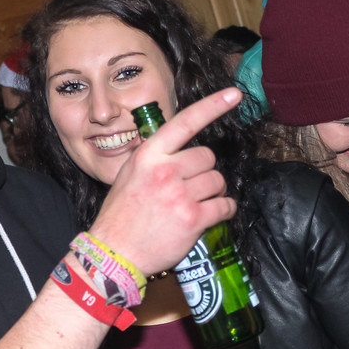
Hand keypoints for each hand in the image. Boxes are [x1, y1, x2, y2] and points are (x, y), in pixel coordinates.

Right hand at [89, 88, 241, 275]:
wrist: (113, 253)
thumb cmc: (121, 215)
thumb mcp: (130, 174)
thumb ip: (154, 158)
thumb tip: (178, 149)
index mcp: (148, 155)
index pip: (186, 122)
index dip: (213, 106)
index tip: (234, 95)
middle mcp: (165, 170)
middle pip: (207, 157)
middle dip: (205, 171)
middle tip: (193, 187)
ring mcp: (179, 195)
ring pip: (218, 181)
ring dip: (214, 192)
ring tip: (198, 203)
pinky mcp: (192, 218)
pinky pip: (224, 206)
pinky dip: (224, 210)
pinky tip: (212, 215)